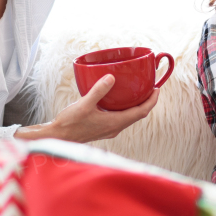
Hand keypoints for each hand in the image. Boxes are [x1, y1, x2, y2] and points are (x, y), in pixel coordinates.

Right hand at [36, 76, 158, 143]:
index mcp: (115, 123)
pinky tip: (118, 99)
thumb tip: (111, 77)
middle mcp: (115, 128)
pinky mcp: (103, 128)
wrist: (58, 138)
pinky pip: (120, 117)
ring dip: (136, 105)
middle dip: (146, 102)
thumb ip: (98, 91)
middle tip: (151, 88)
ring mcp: (109, 129)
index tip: (157, 89)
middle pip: (138, 115)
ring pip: (129, 117)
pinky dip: (125, 108)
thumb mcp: (84, 104)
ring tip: (138, 92)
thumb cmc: (70, 124)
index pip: (141, 112)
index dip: (151, 101)